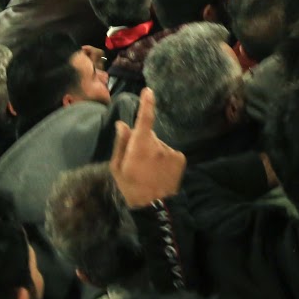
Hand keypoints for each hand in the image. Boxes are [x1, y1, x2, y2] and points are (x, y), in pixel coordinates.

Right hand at [109, 89, 186, 205]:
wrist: (155, 206)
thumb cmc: (131, 187)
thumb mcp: (117, 167)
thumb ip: (121, 143)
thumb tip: (122, 124)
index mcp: (140, 145)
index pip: (145, 119)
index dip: (147, 104)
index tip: (148, 91)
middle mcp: (158, 145)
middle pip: (149, 135)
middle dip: (143, 142)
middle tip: (137, 161)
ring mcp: (171, 151)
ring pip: (159, 145)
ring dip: (154, 152)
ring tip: (149, 170)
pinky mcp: (180, 158)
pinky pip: (169, 152)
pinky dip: (165, 158)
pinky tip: (160, 172)